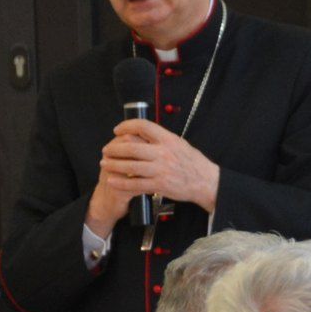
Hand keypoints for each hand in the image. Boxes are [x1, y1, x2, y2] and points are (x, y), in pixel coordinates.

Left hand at [97, 118, 220, 214]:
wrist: (205, 181)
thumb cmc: (192, 163)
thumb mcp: (179, 143)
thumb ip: (161, 139)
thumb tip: (142, 132)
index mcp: (168, 139)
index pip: (143, 126)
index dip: (127, 126)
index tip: (117, 130)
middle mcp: (163, 153)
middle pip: (132, 147)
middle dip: (115, 148)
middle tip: (106, 150)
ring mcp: (161, 170)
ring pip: (131, 166)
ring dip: (114, 165)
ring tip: (104, 164)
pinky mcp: (160, 185)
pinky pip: (135, 184)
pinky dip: (121, 183)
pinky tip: (112, 181)